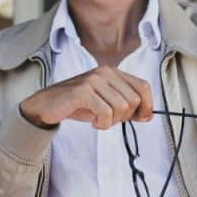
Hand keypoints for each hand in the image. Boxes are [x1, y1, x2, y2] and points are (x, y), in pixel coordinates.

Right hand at [19, 66, 153, 129]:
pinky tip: (93, 122)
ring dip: (112, 121)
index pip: (143, 86)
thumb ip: (126, 105)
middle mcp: (105, 72)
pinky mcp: (83, 92)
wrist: (48, 104)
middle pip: (134, 100)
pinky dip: (102, 124)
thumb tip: (147, 116)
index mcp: (113, 72)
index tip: (142, 118)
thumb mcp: (106, 102)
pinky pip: (106, 113)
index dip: (148, 105)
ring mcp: (93, 80)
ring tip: (99, 120)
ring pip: (122, 107)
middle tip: (110, 119)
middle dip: (126, 116)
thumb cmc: (78, 104)